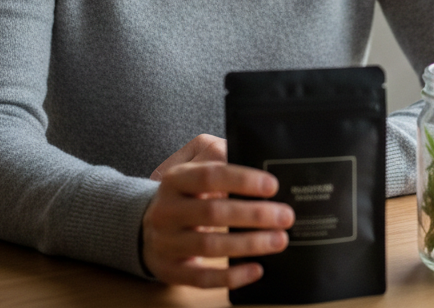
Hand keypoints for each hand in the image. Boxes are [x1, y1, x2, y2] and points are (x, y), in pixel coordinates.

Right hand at [141, 134, 293, 287]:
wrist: (148, 223)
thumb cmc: (187, 191)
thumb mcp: (197, 163)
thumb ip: (221, 154)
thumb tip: (256, 155)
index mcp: (176, 179)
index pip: (210, 176)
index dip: (242, 180)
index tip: (273, 186)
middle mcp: (167, 210)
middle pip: (213, 212)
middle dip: (254, 215)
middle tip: (286, 216)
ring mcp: (165, 242)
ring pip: (209, 245)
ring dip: (249, 244)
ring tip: (279, 240)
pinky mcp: (170, 269)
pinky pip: (201, 278)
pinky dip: (231, 276)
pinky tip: (256, 269)